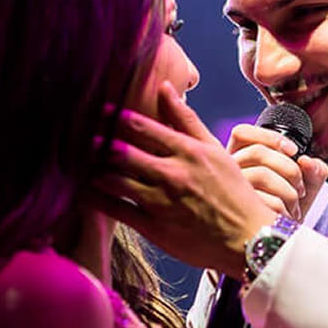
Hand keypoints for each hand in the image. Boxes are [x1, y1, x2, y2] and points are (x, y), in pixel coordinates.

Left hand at [90, 82, 278, 278]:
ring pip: (113, 180)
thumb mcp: (215, 150)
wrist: (248, 239)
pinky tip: (82, 191)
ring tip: (79, 162)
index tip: (99, 112)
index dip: (114, 117)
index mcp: (188, 151)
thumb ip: (187, 120)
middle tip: (79, 136)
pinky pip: (115, 210)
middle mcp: (172, 174)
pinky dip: (95, 199)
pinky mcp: (154, 229)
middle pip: (121, 151)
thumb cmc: (234, 193)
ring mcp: (161, 203)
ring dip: (91, 170)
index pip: (141, 127)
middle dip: (96, 142)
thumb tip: (165, 88)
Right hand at [226, 123, 327, 221]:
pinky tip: (286, 216)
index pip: (242, 133)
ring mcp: (226, 190)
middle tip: (301, 187)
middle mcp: (227, 170)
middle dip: (289, 168)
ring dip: (288, 190)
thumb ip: (314, 170)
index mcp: (239, 157)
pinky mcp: (232, 211)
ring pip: (260, 174)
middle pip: (257, 152)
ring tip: (295, 205)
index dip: (269, 137)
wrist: (278, 240)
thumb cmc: (286, 208)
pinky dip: (281, 207)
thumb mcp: (305, 186)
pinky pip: (260, 200)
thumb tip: (309, 162)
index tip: (294, 150)